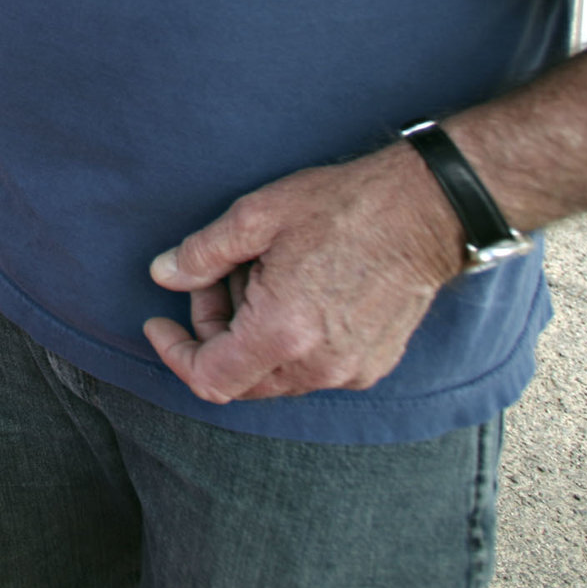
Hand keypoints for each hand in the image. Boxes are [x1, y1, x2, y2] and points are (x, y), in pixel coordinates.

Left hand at [141, 142, 466, 402]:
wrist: (427, 212)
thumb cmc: (344, 208)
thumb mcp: (258, 216)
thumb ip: (202, 253)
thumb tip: (163, 275)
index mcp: (283, 335)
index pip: (209, 379)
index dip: (175, 354)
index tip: (159, 323)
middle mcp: (318, 367)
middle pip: (239, 379)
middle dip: (212, 333)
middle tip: (217, 278)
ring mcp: (350, 372)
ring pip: (273, 374)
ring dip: (249, 334)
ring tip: (261, 273)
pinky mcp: (372, 366)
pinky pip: (309, 367)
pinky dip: (286, 339)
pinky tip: (294, 288)